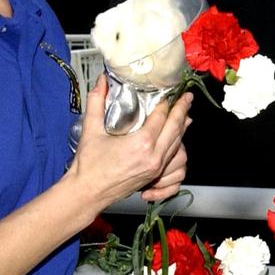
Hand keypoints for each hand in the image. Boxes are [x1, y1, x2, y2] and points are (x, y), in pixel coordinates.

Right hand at [66, 76, 192, 213]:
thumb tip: (102, 82)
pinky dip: (177, 146)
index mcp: (141, 144)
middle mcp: (154, 157)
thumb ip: (97, 101)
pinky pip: (173, 158)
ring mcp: (156, 168)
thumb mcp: (91, 130)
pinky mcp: (154, 176)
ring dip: (182, 128)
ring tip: (185, 115)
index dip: (166, 102)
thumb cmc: (88, 166)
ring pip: (177, 144)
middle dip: (183, 111)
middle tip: (187, 97)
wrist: (88, 193)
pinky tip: (177, 140)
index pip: (162, 117)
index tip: (169, 91)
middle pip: (176, 129)